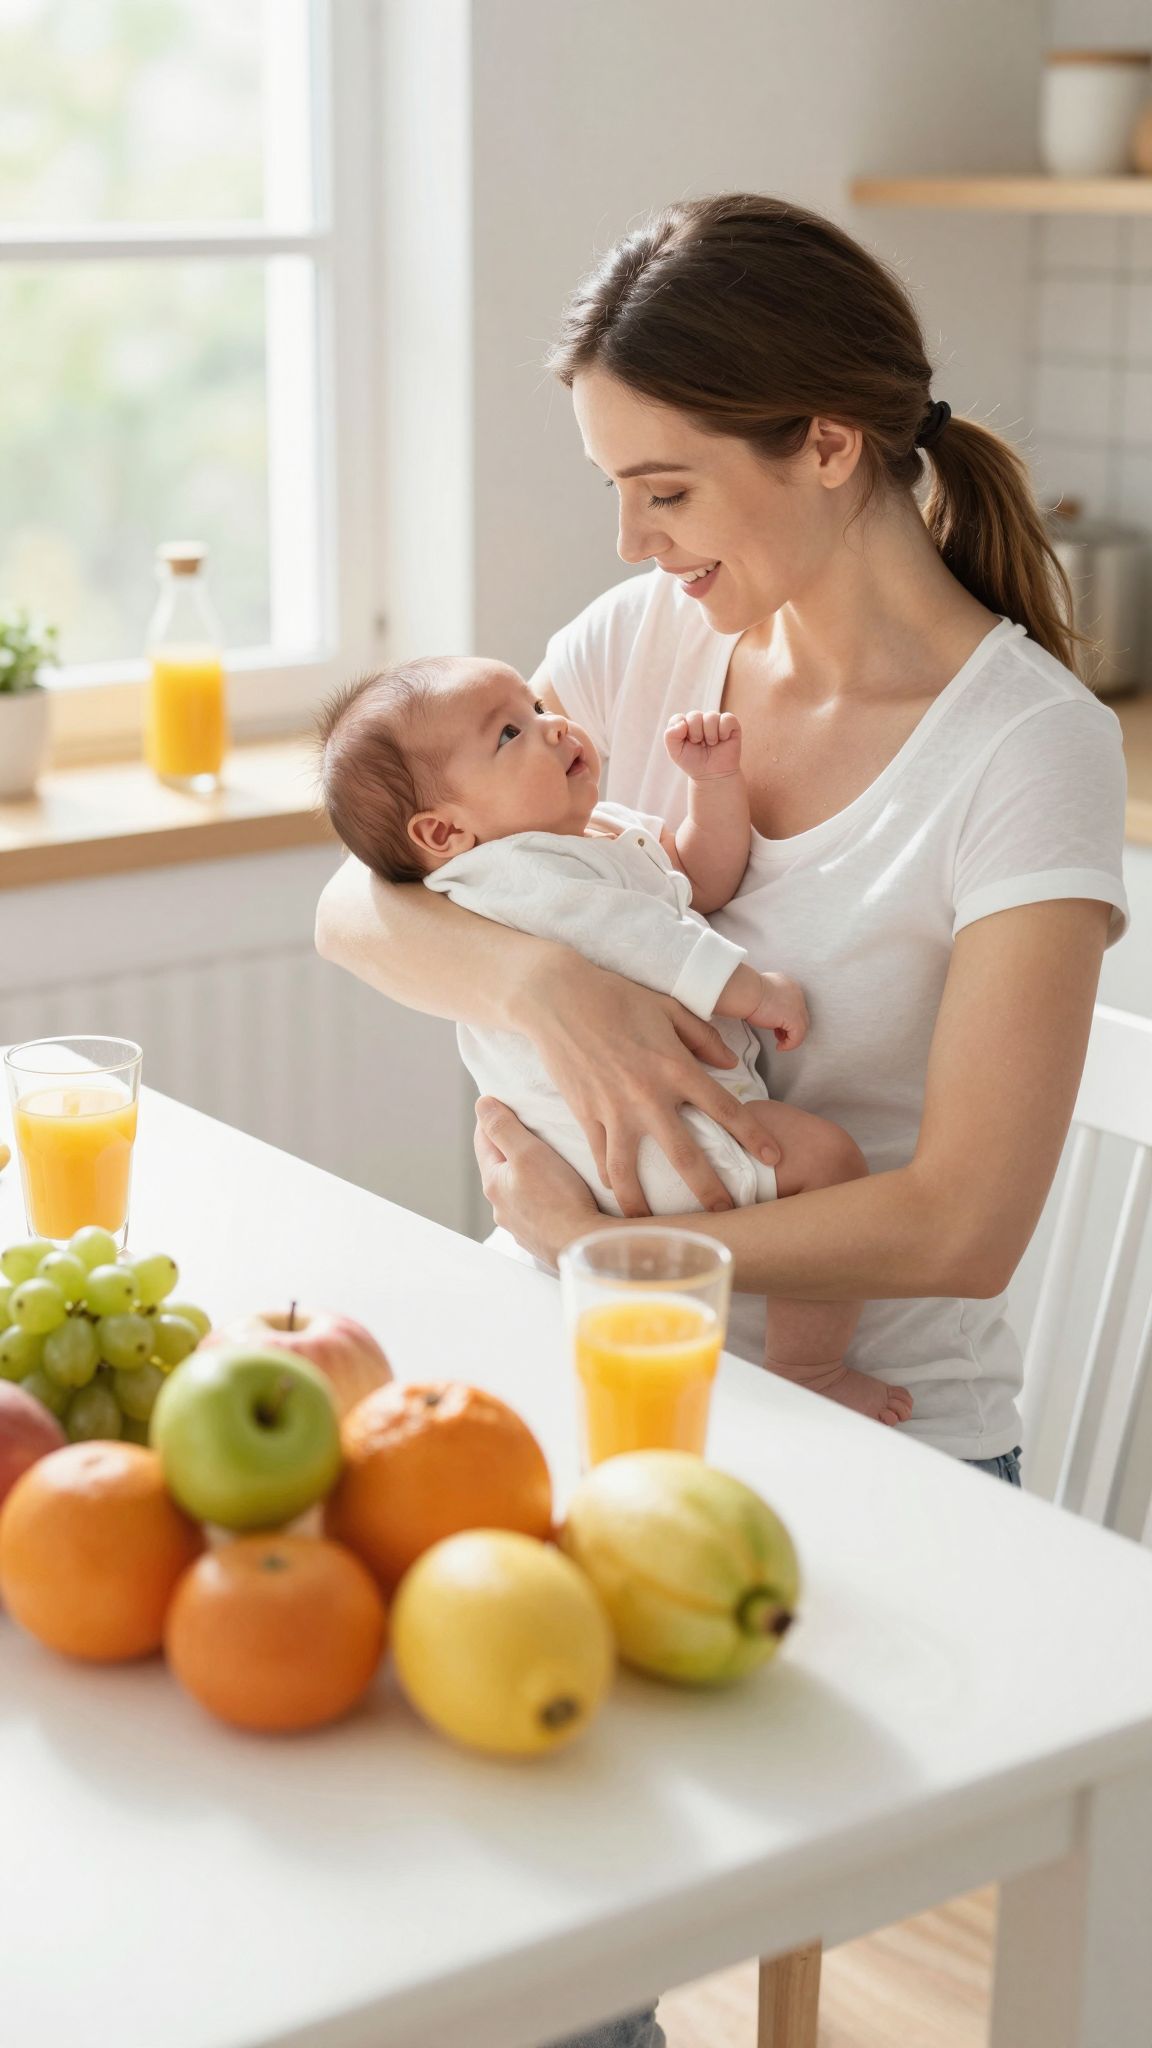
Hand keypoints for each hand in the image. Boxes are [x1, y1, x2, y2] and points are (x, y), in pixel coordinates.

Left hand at [473, 1099, 598, 1264]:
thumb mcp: (528, 1152)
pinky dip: (544, 1196)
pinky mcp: (540, 1237)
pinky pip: (537, 1208)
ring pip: (519, 1189)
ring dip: (529, 1173)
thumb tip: (482, 1104)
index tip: (505, 1103)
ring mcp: (520, 1225)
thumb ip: (503, 1128)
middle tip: (533, 1127)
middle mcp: (501, 1207)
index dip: (493, 1118)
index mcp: (494, 1183)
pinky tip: (560, 1194)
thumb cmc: (558, 1198)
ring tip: (550, 1161)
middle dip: (512, 1146)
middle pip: (500, 1165)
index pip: (483, 1140)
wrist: (584, 1246)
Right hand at [517, 953, 781, 1218]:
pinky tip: (618, 1195)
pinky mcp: (585, 1114)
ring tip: (658, 1228)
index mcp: (676, 1067)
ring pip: (632, 1171)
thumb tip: (731, 1065)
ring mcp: (614, 1109)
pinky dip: (610, 1179)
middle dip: (710, 1191)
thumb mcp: (669, 1008)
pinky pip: (600, 1156)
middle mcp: (648, 1095)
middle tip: (728, 1216)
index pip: (725, 1109)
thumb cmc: (618, 996)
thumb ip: (704, 1038)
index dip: (753, 1136)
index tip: (774, 1159)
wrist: (557, 997)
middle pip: (686, 1156)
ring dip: (645, 1205)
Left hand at [665, 709, 741, 780]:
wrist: (713, 775)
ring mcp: (715, 720)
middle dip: (696, 734)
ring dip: (710, 735)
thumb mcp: (675, 752)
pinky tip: (722, 740)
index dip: (681, 733)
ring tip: (712, 744)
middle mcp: (700, 719)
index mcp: (685, 723)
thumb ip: (670, 736)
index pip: (678, 718)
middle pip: (694, 716)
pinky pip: (727, 719)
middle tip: (700, 745)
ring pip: (711, 717)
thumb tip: (682, 723)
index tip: (687, 744)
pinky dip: (723, 732)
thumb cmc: (694, 762)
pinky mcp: (731, 723)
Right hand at [748, 971, 808, 1049]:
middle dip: (789, 1027)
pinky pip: (798, 1036)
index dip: (785, 1016)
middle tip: (779, 1034)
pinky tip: (781, 1046)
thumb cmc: (747, 992)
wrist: (746, 992)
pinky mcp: (794, 1018)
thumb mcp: (760, 994)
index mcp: (787, 985)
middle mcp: (795, 993)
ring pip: (802, 1026)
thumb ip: (768, 1000)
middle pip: (800, 1015)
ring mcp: (797, 1005)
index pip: (793, 1004)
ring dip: (791, 1036)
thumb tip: (766, 1010)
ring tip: (781, 1042)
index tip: (776, 1024)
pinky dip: (790, 1044)